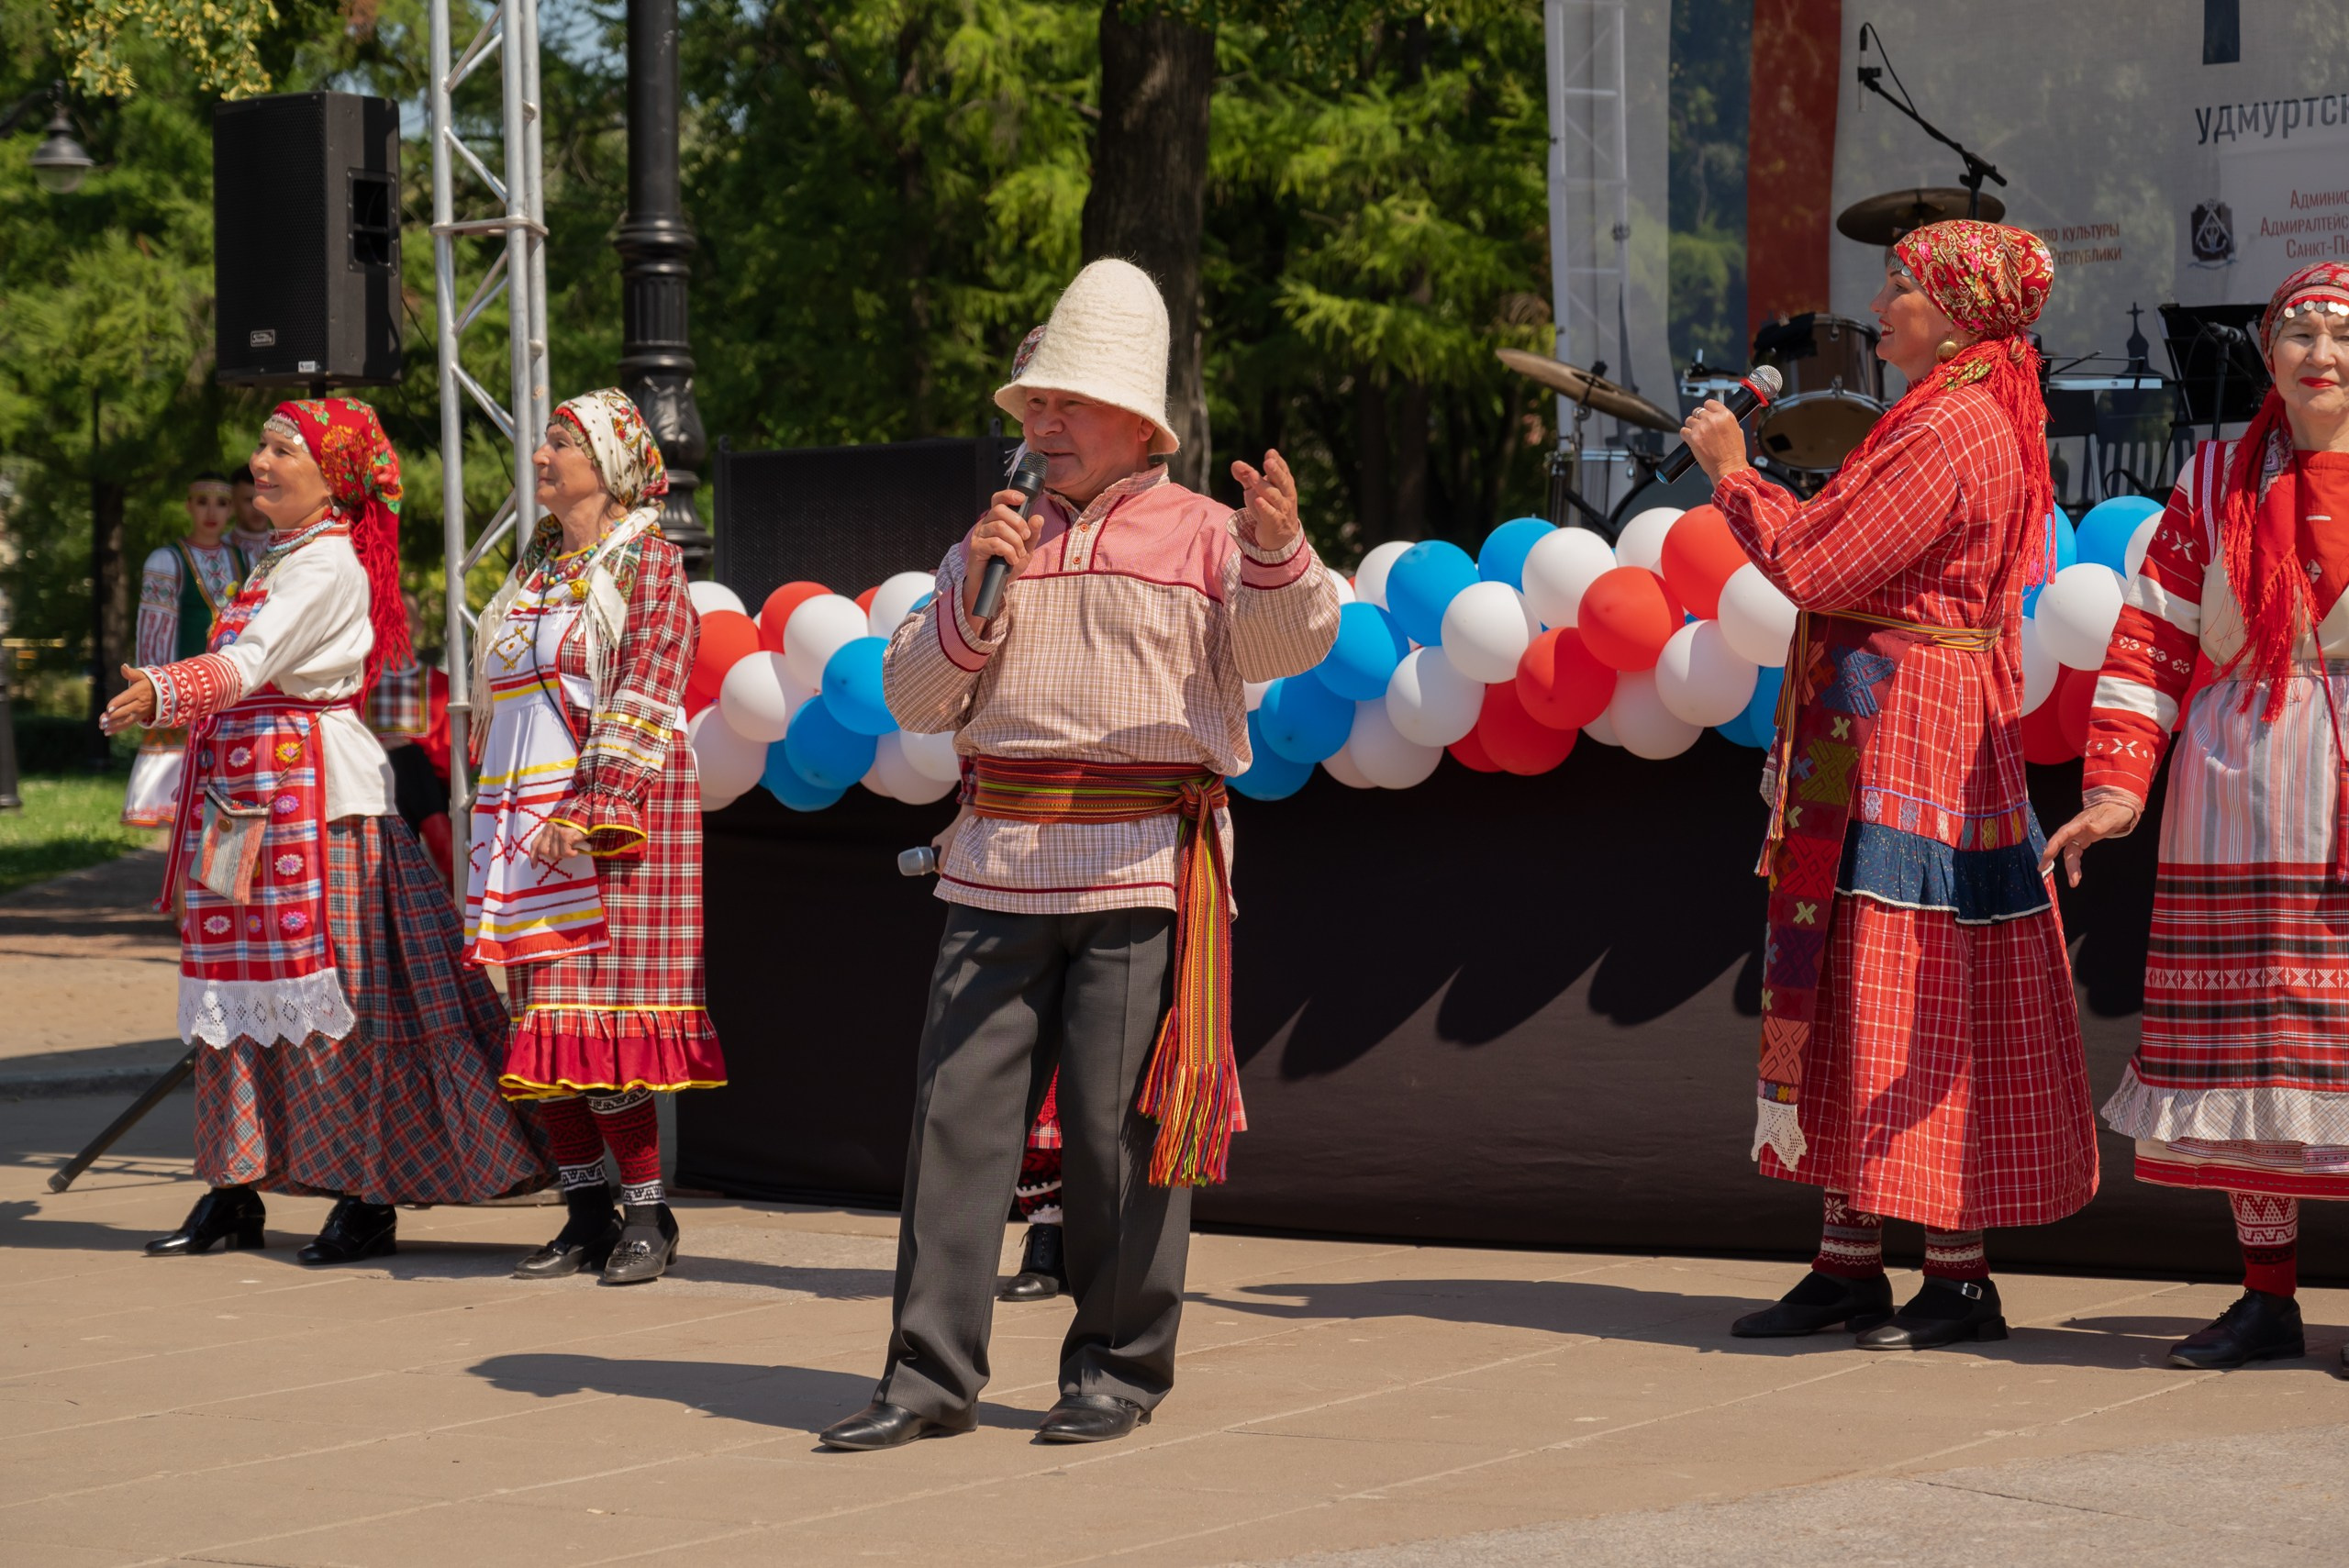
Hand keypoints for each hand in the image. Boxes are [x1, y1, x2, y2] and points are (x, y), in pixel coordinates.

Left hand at [100, 665, 156, 734]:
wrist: (165, 693)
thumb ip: (131, 673)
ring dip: (113, 724)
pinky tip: (107, 732)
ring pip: (125, 720)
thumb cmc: (150, 682)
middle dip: (112, 717)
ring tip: (102, 727)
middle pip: (125, 711)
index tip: (108, 709)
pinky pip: (127, 724)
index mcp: (138, 692)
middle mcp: (139, 704)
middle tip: (101, 720)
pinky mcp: (139, 718)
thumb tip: (123, 666)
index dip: (117, 703)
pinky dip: (117, 729)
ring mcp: (139, 712)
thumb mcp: (143, 675)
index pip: (126, 698)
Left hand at [527, 819, 588, 867]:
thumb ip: (553, 839)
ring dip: (564, 855)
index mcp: (546, 829)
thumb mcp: (560, 830)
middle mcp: (550, 829)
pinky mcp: (565, 835)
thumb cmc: (575, 825)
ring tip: (571, 851)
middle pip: (543, 851)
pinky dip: (572, 854)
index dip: (533, 856)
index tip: (534, 866)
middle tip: (562, 854)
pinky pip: (565, 852)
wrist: (587, 816)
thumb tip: (550, 853)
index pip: (535, 844)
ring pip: (555, 853)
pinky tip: (576, 851)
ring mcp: (557, 832)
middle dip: (552, 856)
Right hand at [961, 488, 1044, 620]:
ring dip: (1015, 541)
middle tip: (1026, 537)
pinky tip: (1011, 561)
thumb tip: (1038, 518)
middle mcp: (986, 524)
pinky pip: (996, 543)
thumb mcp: (1025, 550)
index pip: (998, 499)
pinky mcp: (976, 548)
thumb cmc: (1006, 565)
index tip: (1022, 499)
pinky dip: (1009, 552)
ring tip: (1018, 554)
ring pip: (1000, 527)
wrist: (993, 586)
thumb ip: (1032, 535)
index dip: (1009, 495)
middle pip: (1000, 510)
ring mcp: (979, 535)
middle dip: (1018, 523)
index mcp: (996, 520)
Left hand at [1233, 450, 1300, 552]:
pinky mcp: (1274, 522)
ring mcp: (1281, 509)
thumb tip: (1235, 463)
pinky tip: (1257, 500)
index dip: (1278, 462)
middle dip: (1274, 471)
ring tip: (1253, 475)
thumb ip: (1246, 476)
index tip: (1270, 453)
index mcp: (1284, 484)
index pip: (1283, 471)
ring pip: (1274, 496)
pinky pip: (1270, 514)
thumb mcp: (1256, 490)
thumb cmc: (1268, 507)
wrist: (1279, 536)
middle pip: (1281, 481)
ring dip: (1263, 486)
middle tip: (1267, 461)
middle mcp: (1285, 495)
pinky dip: (1264, 507)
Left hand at [1678, 398, 1751, 483]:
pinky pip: (1683, 431)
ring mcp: (1701, 428)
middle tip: (1701, 427)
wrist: (1728, 467)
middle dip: (1699, 418)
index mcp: (1725, 415)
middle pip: (1698, 411)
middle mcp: (1713, 419)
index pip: (1710, 403)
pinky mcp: (1693, 438)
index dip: (1707, 408)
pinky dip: (1685, 435)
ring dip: (1691, 426)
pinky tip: (1690, 439)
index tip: (1705, 413)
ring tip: (1696, 434)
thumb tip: (1719, 418)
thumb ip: (1726, 422)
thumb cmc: (1734, 453)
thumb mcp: (1737, 431)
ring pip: (1689, 420)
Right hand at [2036, 800, 2138, 886]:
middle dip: (2050, 856)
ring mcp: (2079, 835)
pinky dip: (2075, 866)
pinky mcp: (2083, 840)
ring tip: (2073, 882)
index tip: (2046, 855)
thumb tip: (2090, 829)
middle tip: (2041, 869)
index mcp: (2080, 823)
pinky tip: (2077, 876)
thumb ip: (2100, 824)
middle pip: (2061, 844)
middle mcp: (2076, 829)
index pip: (2063, 833)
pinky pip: (2075, 854)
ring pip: (2069, 852)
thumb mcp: (2112, 816)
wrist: (2119, 806)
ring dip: (2069, 867)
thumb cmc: (2116, 810)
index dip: (2053, 844)